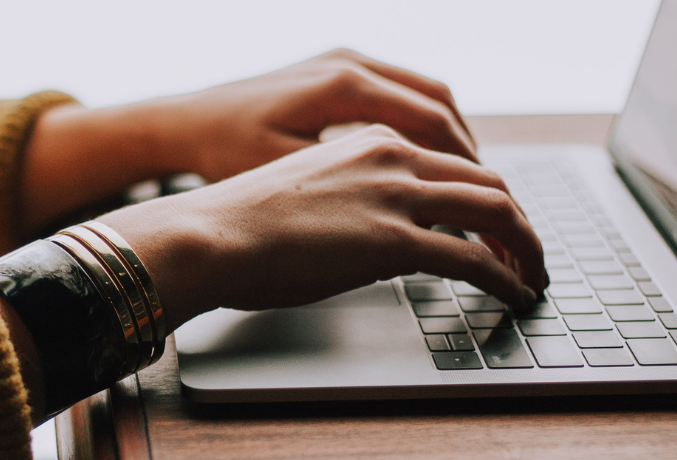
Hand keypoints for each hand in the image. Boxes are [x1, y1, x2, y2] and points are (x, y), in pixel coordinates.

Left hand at [20, 49, 475, 231]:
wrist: (180, 122)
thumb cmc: (224, 155)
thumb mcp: (291, 179)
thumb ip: (355, 193)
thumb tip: (419, 222)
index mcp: (345, 87)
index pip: (435, 126)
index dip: (470, 172)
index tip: (491, 209)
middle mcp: (351, 64)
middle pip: (441, 106)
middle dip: (472, 158)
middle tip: (495, 204)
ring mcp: (344, 60)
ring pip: (427, 95)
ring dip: (453, 140)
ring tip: (470, 186)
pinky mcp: (336, 69)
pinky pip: (401, 92)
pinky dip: (425, 125)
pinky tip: (427, 163)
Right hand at [97, 126, 544, 327]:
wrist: (210, 234)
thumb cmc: (240, 223)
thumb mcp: (309, 192)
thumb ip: (355, 201)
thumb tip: (377, 240)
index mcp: (370, 140)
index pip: (452, 161)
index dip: (485, 195)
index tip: (495, 224)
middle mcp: (392, 157)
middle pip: (487, 181)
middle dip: (518, 221)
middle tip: (528, 252)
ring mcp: (396, 196)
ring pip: (496, 211)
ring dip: (525, 247)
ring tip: (532, 276)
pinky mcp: (394, 240)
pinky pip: (475, 258)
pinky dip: (506, 277)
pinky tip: (514, 293)